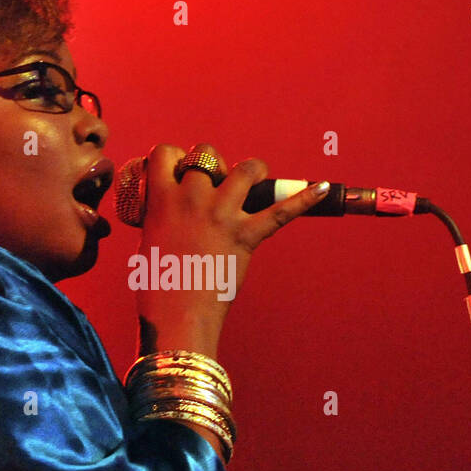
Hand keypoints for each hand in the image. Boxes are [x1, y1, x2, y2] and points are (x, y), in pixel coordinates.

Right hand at [135, 143, 328, 357]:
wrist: (177, 316)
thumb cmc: (157, 287)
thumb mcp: (148, 242)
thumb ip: (162, 219)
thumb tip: (173, 212)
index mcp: (162, 200)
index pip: (164, 153)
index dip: (174, 158)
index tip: (179, 172)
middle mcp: (193, 199)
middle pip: (206, 154)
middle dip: (212, 163)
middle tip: (213, 183)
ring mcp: (222, 215)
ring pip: (245, 169)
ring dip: (251, 170)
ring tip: (252, 178)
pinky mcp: (246, 235)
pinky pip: (282, 211)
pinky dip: (305, 199)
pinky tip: (322, 189)